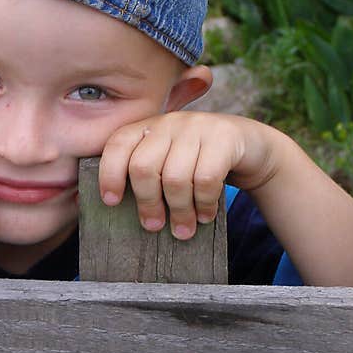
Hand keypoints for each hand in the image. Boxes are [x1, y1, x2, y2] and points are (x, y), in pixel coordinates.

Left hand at [97, 111, 277, 238]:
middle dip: (147, 203)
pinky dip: (204, 204)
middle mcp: (168, 122)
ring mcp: (197, 126)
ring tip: (183, 229)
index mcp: (146, 127)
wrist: (247, 145)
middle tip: (153, 226)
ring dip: (179, 211)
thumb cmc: (195, 161)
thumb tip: (105, 205)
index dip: (109, 174)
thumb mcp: (166, 160)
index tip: (111, 202)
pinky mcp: (224, 137)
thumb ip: (142, 175)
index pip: (116, 145)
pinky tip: (205, 215)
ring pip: (175, 178)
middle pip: (143, 168)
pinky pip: (206, 179)